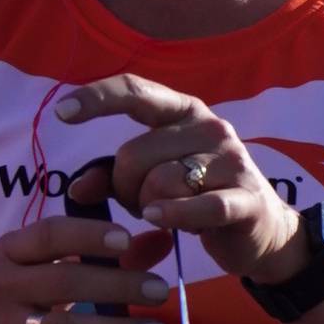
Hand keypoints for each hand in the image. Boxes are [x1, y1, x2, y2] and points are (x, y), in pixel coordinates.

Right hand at [0, 210, 174, 323]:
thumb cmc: (13, 295)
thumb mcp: (42, 267)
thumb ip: (100, 253)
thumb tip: (162, 239)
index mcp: (11, 252)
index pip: (49, 235)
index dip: (87, 235)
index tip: (126, 240)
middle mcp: (1, 286)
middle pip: (64, 283)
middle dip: (116, 285)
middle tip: (160, 291)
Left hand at [57, 75, 303, 285]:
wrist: (262, 232)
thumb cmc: (198, 198)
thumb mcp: (151, 180)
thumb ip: (113, 178)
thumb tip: (78, 187)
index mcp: (183, 111)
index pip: (135, 91)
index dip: (96, 98)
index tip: (61, 113)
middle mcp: (209, 126)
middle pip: (134, 154)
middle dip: (125, 188)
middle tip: (145, 205)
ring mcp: (230, 160)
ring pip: (159, 182)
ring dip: (150, 208)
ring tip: (167, 215)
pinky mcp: (245, 198)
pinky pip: (198, 205)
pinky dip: (173, 214)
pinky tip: (159, 219)